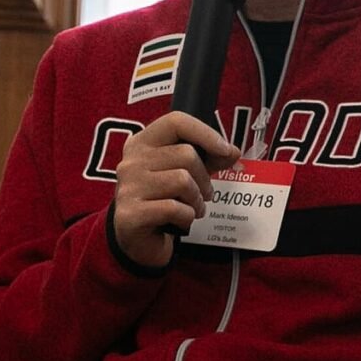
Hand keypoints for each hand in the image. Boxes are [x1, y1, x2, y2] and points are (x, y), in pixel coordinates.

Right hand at [114, 111, 239, 267]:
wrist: (138, 238)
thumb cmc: (162, 198)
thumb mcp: (186, 172)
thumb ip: (208, 158)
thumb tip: (233, 152)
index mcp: (142, 142)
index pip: (176, 122)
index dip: (206, 133)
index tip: (225, 150)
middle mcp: (131, 161)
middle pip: (186, 155)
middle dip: (204, 179)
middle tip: (205, 194)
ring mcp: (128, 187)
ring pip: (182, 181)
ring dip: (197, 200)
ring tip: (194, 208)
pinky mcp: (130, 214)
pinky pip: (174, 208)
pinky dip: (186, 217)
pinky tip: (181, 221)